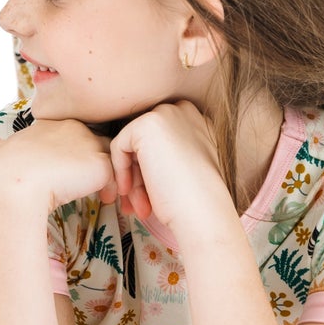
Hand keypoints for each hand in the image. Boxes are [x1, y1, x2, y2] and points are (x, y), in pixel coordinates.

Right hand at [0, 117, 116, 211]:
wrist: (13, 180)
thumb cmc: (9, 172)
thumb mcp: (21, 154)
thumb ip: (36, 154)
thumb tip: (35, 170)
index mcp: (53, 122)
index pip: (77, 133)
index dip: (78, 152)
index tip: (73, 171)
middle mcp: (74, 127)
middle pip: (97, 141)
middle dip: (96, 161)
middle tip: (95, 182)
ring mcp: (89, 142)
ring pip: (109, 157)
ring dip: (107, 175)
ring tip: (103, 194)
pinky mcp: (99, 163)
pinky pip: (115, 176)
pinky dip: (111, 188)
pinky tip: (102, 199)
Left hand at [108, 102, 237, 238]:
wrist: (204, 212)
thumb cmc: (196, 202)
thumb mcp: (183, 170)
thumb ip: (164, 156)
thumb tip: (136, 159)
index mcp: (197, 122)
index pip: (158, 142)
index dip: (150, 171)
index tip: (151, 198)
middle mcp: (184, 111)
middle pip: (144, 143)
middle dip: (139, 176)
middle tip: (139, 205)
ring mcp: (166, 114)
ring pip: (131, 146)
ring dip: (131, 179)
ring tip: (137, 207)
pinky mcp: (147, 123)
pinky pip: (119, 146)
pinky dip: (121, 171)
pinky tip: (130, 192)